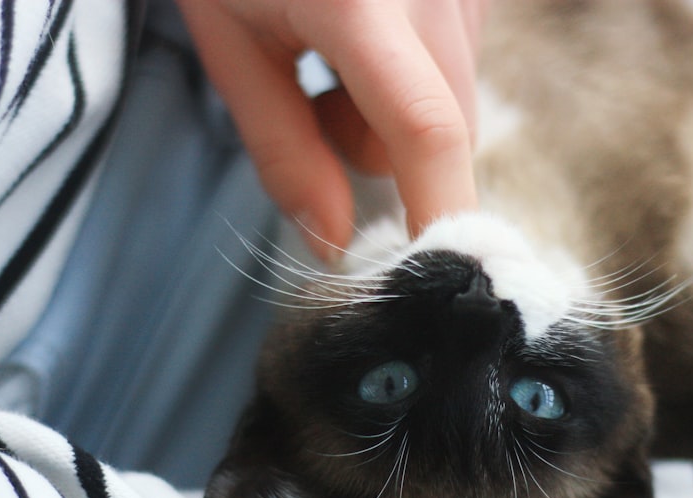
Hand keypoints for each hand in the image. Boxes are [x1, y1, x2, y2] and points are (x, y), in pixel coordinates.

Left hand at [175, 0, 485, 258]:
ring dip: (396, 113)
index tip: (435, 276)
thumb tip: (333, 242)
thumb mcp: (233, 46)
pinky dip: (413, 73)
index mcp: (357, 0)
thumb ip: (284, 151)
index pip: (424, 128)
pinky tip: (368, 31)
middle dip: (386, 152)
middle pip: (447, 126)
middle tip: (317, 110)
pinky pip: (459, 60)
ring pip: (455, 99)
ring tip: (333, 58)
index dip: (437, 212)